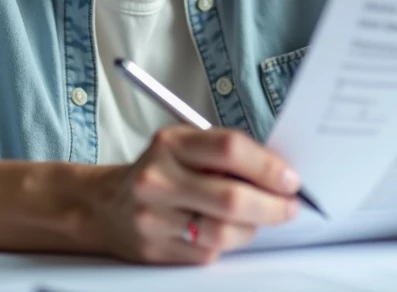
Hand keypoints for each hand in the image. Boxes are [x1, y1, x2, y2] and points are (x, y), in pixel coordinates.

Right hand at [89, 126, 300, 263]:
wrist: (106, 206)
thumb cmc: (158, 171)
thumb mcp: (184, 146)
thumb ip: (226, 154)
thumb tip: (279, 173)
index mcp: (171, 143)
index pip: (230, 149)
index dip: (268, 167)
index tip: (290, 179)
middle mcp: (159, 178)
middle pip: (231, 198)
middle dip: (272, 206)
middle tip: (289, 207)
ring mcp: (155, 217)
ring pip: (224, 232)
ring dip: (251, 228)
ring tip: (255, 219)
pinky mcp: (157, 249)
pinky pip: (209, 253)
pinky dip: (226, 244)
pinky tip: (223, 231)